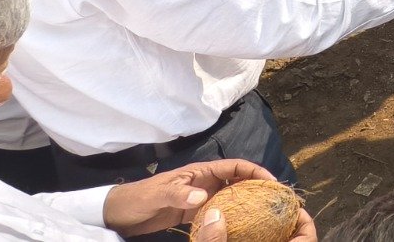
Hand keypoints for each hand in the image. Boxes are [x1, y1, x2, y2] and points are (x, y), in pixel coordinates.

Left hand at [102, 160, 313, 240]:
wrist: (120, 213)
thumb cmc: (139, 197)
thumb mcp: (158, 194)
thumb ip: (179, 194)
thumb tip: (204, 197)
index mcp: (200, 171)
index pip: (234, 166)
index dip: (255, 172)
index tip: (271, 183)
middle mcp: (204, 182)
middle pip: (237, 181)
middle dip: (256, 187)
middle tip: (273, 202)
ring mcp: (200, 198)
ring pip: (230, 197)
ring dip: (245, 203)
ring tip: (262, 215)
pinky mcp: (194, 213)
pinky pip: (218, 212)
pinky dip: (230, 217)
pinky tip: (239, 228)